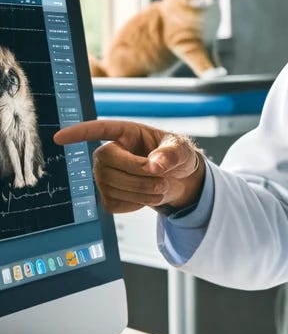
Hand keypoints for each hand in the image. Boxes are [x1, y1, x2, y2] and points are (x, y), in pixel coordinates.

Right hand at [53, 119, 205, 214]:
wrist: (179, 179)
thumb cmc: (176, 156)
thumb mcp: (182, 150)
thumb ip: (171, 154)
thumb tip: (153, 165)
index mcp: (126, 133)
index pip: (98, 130)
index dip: (78, 133)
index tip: (59, 138)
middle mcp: (108, 153)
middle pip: (106, 163)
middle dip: (138, 175)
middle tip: (163, 180)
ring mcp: (104, 176)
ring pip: (111, 186)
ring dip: (142, 191)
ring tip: (161, 187)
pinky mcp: (108, 197)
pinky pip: (115, 203)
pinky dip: (137, 203)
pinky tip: (147, 195)